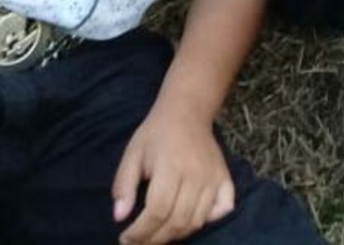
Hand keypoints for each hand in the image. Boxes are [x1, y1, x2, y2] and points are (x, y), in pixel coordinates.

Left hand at [113, 102, 233, 243]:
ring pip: (197, 220)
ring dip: (176, 234)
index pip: (157, 210)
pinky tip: (190, 220)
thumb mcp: (132, 153)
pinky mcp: (225, 178)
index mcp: (171, 166)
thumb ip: (124, 185)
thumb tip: (119, 217)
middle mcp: (196, 175)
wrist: (187, 112)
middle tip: (138, 242)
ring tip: (157, 234)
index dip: (140, 231)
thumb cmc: (156, 133)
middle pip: (177, 221)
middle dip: (154, 239)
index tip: (125, 238)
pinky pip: (223, 209)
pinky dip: (209, 220)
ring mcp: (214, 178)